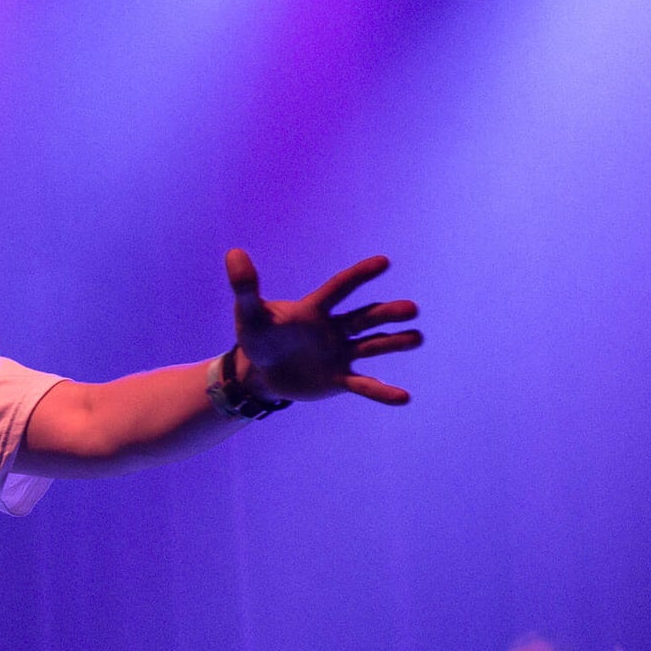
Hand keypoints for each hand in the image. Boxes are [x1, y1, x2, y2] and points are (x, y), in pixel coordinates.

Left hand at [226, 249, 421, 404]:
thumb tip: (233, 252)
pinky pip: (362, 384)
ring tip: (417, 338)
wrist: (260, 372)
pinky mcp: (338, 379)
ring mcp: (339, 354)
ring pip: (372, 345)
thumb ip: (245, 287)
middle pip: (364, 317)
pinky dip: (381, 391)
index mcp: (315, 310)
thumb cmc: (258, 337)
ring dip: (394, 342)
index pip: (340, 289)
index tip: (384, 262)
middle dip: (387, 313)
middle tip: (411, 309)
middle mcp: (334, 329)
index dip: (359, 276)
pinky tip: (403, 397)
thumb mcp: (248, 314)